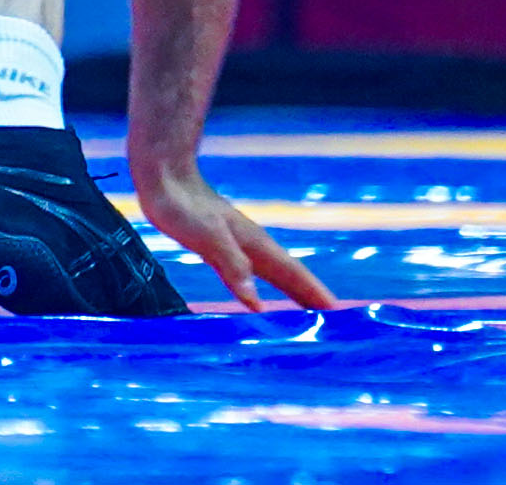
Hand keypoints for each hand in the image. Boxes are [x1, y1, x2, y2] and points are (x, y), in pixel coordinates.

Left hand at [134, 162, 337, 311]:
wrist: (163, 179)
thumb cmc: (184, 207)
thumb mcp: (208, 239)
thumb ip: (233, 267)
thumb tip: (257, 304)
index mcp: (257, 246)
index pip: (296, 276)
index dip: (317, 295)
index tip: (342, 316)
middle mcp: (254, 248)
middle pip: (291, 278)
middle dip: (312, 300)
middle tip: (335, 325)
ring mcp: (238, 247)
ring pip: (273, 277)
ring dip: (292, 295)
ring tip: (306, 316)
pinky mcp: (220, 248)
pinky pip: (251, 276)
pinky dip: (262, 291)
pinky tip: (258, 299)